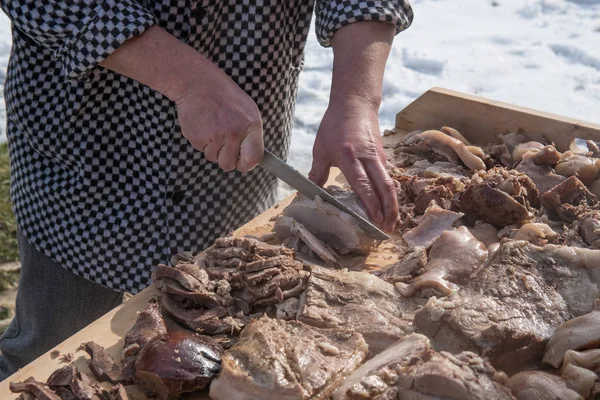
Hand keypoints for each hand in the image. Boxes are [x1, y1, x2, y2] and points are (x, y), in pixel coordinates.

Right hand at [100, 26, 263, 171]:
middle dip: (224, 158)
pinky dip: (200, 140)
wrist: (197, 82)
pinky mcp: (197, 138)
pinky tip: (202, 124)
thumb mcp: (246, 110)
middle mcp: (234, 133)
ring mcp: (215, 136)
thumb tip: (250, 157)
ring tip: (211, 127)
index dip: (246, 164)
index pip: (254, 158)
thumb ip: (249, 134)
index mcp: (250, 126)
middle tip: (222, 142)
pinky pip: (200, 149)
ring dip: (211, 147)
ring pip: (212, 158)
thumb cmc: (223, 95)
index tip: (242, 162)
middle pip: (229, 164)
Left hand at [309, 96, 398, 231]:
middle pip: (384, 187)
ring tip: (390, 223)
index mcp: (350, 157)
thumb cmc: (335, 125)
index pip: (363, 185)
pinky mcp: (382, 157)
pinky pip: (388, 178)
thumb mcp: (321, 149)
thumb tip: (309, 195)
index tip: (374, 221)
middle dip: (388, 210)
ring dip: (392, 205)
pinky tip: (387, 207)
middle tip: (387, 230)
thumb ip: (317, 173)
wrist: (355, 104)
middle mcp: (368, 158)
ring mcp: (378, 157)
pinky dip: (389, 195)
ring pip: (389, 184)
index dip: (370, 205)